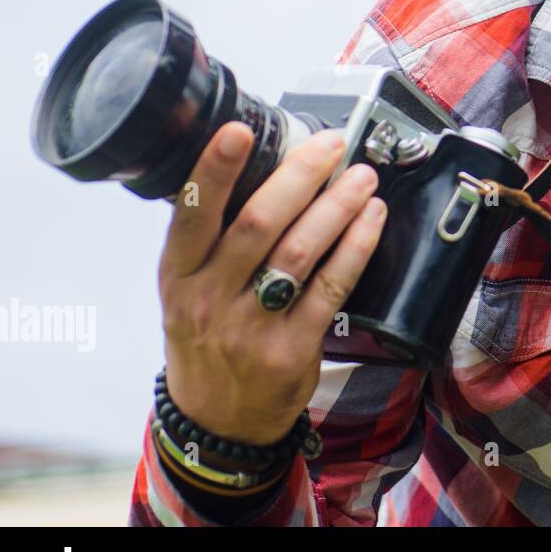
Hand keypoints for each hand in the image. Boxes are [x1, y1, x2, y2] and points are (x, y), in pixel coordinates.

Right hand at [159, 122, 386, 444]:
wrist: (217, 421)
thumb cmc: (207, 340)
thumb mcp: (186, 292)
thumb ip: (213, 241)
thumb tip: (263, 169)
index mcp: (178, 277)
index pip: (191, 215)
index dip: (214, 171)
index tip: (239, 130)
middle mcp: (209, 299)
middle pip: (257, 225)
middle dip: (299, 177)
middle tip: (332, 145)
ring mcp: (251, 327)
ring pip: (299, 253)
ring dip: (337, 207)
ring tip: (363, 177)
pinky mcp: (292, 348)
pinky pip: (331, 288)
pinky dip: (356, 247)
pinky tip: (372, 219)